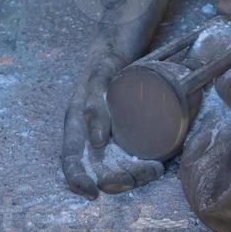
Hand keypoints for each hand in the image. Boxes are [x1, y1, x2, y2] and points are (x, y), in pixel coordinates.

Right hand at [62, 43, 162, 198]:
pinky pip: (132, 150)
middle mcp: (90, 131)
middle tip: (142, 176)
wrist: (124, 39)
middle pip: (98, 167)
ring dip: (133, 174)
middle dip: (118, 179)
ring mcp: (110, 130)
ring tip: (155, 169)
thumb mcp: (100, 74)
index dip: (78, 181)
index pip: (71, 159)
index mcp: (76, 122)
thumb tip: (95, 142)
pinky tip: (159, 161)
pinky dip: (143, 161)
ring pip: (117, 163)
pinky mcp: (128, 127)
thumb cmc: (108, 56)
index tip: (95, 192)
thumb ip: (94, 102)